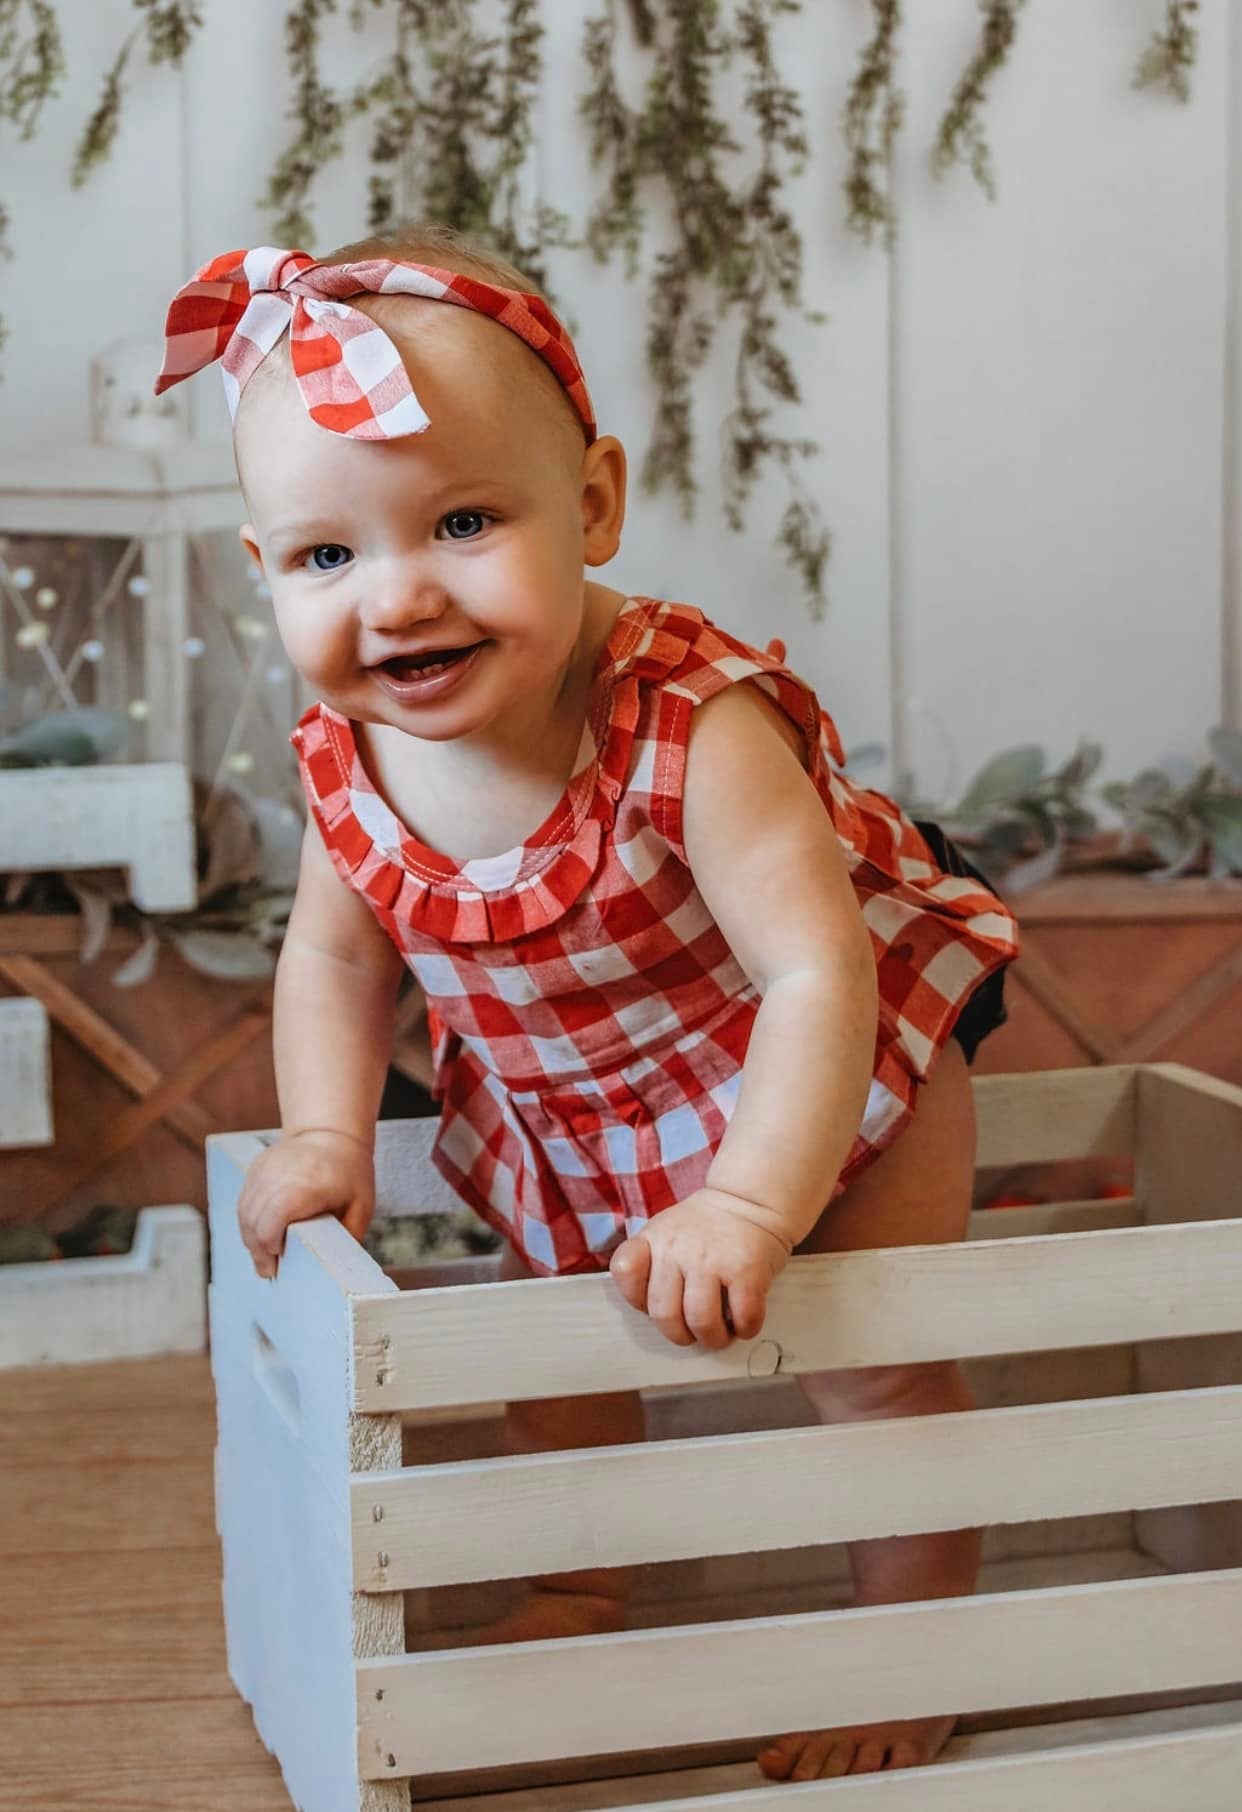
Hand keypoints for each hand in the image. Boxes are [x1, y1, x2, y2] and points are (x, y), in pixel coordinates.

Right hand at [237, 1128, 373, 1278]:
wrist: (331, 1131)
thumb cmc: (350, 1171)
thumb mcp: (361, 1204)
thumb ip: (350, 1234)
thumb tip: (340, 1265)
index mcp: (306, 1186)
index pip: (274, 1219)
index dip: (270, 1245)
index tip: (276, 1266)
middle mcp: (279, 1175)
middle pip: (254, 1219)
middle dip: (258, 1250)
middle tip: (267, 1271)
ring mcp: (264, 1169)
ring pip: (244, 1211)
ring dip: (250, 1237)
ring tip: (262, 1257)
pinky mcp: (256, 1167)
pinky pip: (244, 1199)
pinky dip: (248, 1220)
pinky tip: (259, 1235)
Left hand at [608, 1187, 791, 1348]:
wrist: (750, 1198)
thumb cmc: (708, 1227)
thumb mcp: (666, 1231)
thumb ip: (652, 1263)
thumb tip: (652, 1311)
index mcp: (654, 1238)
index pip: (625, 1271)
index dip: (637, 1298)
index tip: (655, 1304)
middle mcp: (677, 1247)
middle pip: (664, 1313)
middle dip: (681, 1335)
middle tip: (694, 1333)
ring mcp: (712, 1258)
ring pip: (701, 1321)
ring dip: (713, 1338)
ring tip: (721, 1333)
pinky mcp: (746, 1268)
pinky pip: (743, 1316)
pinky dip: (745, 1329)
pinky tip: (744, 1322)